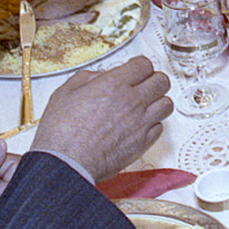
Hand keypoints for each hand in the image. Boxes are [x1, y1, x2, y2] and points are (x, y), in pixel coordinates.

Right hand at [31, 56, 172, 180]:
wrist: (65, 164)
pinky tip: (140, 125)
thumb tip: (99, 76)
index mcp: (114, 84)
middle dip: (153, 80)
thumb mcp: (64, 93)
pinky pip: (160, 127)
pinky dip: (153, 124)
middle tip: (144, 85)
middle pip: (162, 81)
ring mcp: (140, 123)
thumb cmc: (61, 133)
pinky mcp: (142, 143)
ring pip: (167, 104)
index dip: (139, 66)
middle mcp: (132, 101)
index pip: (144, 64)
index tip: (135, 70)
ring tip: (145, 105)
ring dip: (157, 101)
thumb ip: (85, 78)